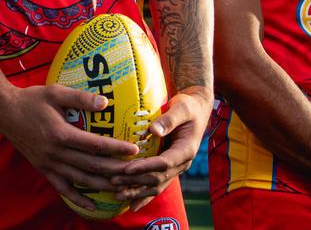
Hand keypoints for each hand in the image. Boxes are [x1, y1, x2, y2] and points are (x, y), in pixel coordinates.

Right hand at [0, 83, 141, 211]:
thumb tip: (105, 103)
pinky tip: (92, 205)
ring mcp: (49, 164)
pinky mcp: (43, 169)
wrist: (4, 112)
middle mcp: (56, 153)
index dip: (116, 148)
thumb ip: (80, 98)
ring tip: (123, 189)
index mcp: (61, 134)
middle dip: (117, 171)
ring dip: (103, 186)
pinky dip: (78, 198)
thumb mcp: (55, 93)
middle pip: (92, 166)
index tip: (134, 150)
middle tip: (136, 173)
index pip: (95, 145)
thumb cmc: (31, 99)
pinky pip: (63, 188)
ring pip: (81, 180)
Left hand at [112, 91, 210, 210]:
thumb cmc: (189, 106)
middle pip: (157, 178)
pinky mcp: (168, 169)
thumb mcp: (182, 108)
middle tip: (113, 180)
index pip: (164, 163)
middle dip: (135, 181)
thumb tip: (154, 131)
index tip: (127, 168)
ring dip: (137, 192)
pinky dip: (143, 195)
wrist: (197, 111)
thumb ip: (170, 119)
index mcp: (186, 150)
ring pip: (156, 185)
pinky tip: (130, 205)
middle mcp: (181, 163)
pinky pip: (156, 185)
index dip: (146, 167)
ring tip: (117, 195)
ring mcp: (175, 168)